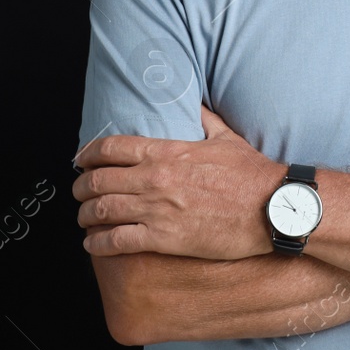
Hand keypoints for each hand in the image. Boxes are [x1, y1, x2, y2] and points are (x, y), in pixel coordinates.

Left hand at [73, 107, 283, 259]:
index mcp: (166, 152)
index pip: (110, 148)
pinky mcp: (164, 239)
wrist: (271, 207)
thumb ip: (205, 119)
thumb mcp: (226, 138)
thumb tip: (196, 105)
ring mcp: (157, 210)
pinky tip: (93, 245)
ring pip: (101, 211)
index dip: (88, 154)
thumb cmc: (252, 174)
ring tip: (83, 219)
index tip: (81, 160)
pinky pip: (117, 242)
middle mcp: (155, 179)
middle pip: (98, 180)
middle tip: (77, 191)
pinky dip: (98, 244)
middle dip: (80, 187)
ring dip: (85, 215)